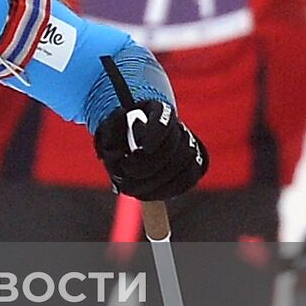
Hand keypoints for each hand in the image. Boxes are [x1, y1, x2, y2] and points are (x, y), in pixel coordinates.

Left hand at [93, 99, 208, 199]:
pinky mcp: (195, 164)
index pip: (163, 119)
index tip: (144, 148)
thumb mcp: (110, 128)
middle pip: (173, 146)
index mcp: (158, 110)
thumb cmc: (121, 132)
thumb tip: (115, 153)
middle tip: (126, 174)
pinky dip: (168, 190)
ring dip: (156, 182)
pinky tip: (148, 194)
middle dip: (149, 165)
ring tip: (132, 190)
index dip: (156, 133)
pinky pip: (188, 179)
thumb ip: (110, 135)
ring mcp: (189, 146)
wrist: (136, 139)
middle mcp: (177, 127)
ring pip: (182, 164)